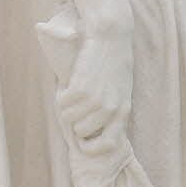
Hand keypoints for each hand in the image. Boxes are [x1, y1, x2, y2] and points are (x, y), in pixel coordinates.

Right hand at [56, 21, 133, 149]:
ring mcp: (96, 99)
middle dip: (76, 120)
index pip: (108, 144)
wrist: (111, 39)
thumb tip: (94, 132)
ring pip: (69, 118)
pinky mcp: (81, 88)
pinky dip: (62, 96)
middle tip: (77, 106)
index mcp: (123, 111)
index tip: (83, 143)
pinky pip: (62, 103)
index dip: (92, 148)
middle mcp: (110, 108)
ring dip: (67, 107)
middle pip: (82, 131)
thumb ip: (113, 110)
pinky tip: (69, 86)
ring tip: (74, 93)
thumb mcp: (121, 90)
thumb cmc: (115, 63)